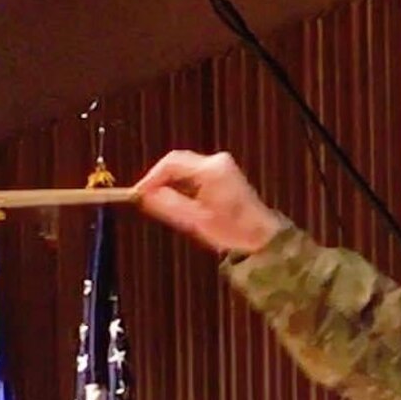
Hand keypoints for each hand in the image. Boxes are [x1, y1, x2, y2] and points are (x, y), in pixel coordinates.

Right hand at [133, 150, 282, 255]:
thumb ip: (169, 205)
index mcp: (211, 170)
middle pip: (177, 163)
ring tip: (160, 202)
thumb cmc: (234, 231)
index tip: (139, 192)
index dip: (151, 177)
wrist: (262, 237)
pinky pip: (195, 174)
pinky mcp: (224, 173)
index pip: (171, 164)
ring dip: (171, 183)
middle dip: (160, 180)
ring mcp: (222, 166)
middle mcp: (217, 162)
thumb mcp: (196, 220)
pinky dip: (184, 185)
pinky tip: (179, 201)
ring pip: (185, 169)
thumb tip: (146, 196)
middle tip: (146, 197)